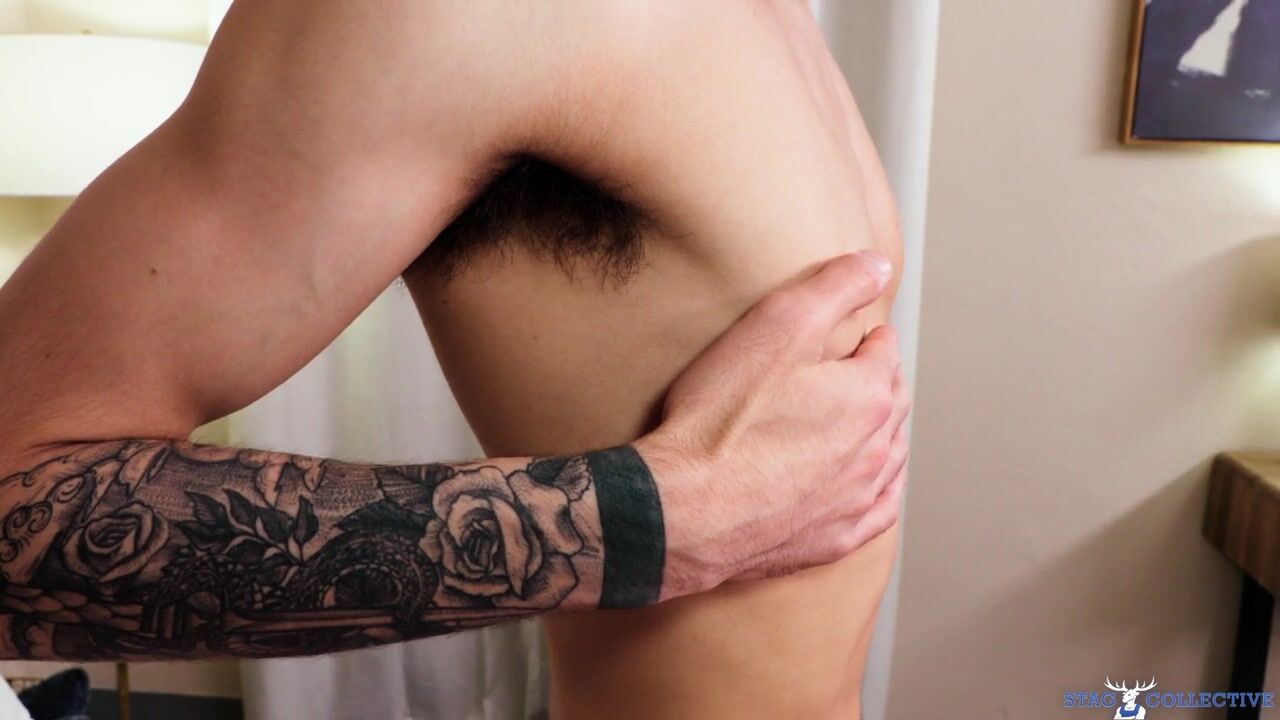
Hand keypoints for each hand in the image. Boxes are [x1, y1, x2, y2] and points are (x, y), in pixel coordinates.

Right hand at [636, 251, 910, 598]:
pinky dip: (877, 490)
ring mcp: (857, 500)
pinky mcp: (834, 539)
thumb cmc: (721, 420)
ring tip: (859, 421)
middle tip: (853, 372)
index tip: (850, 337)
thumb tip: (876, 265)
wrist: (685, 511)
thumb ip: (834, 287)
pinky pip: (877, 511)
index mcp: (869, 396)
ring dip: (880, 435)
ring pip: (889, 458)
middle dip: (877, 383)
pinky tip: (865, 485)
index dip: (864, 338)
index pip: (883, 353)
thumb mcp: (775, 326)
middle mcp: (876, 451)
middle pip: (891, 404)